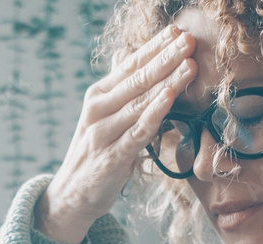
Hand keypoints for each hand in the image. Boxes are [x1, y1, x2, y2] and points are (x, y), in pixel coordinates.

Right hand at [34, 25, 196, 243]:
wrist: (72, 194)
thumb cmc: (94, 153)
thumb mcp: (102, 117)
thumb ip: (119, 90)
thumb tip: (128, 56)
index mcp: (98, 96)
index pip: (130, 65)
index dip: (155, 47)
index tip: (177, 31)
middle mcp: (98, 109)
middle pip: (138, 79)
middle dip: (166, 58)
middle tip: (190, 40)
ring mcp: (104, 132)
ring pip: (141, 102)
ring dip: (168, 81)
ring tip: (190, 64)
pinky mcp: (112, 156)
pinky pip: (138, 131)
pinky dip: (154, 113)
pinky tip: (169, 97)